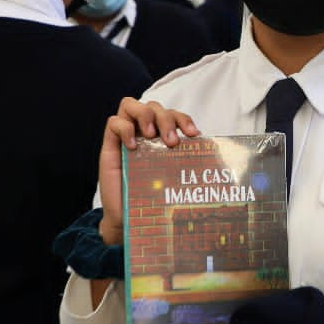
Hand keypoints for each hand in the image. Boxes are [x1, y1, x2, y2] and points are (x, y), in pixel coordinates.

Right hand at [98, 98, 200, 244]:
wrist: (126, 219)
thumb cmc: (151, 198)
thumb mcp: (173, 178)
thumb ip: (185, 165)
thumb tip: (214, 162)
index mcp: (160, 137)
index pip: (172, 115)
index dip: (184, 119)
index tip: (194, 135)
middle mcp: (142, 133)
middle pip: (154, 106)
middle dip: (166, 119)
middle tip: (171, 142)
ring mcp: (125, 137)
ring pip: (130, 104)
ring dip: (145, 114)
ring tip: (150, 135)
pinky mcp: (109, 146)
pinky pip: (113, 122)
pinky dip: (124, 129)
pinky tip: (132, 147)